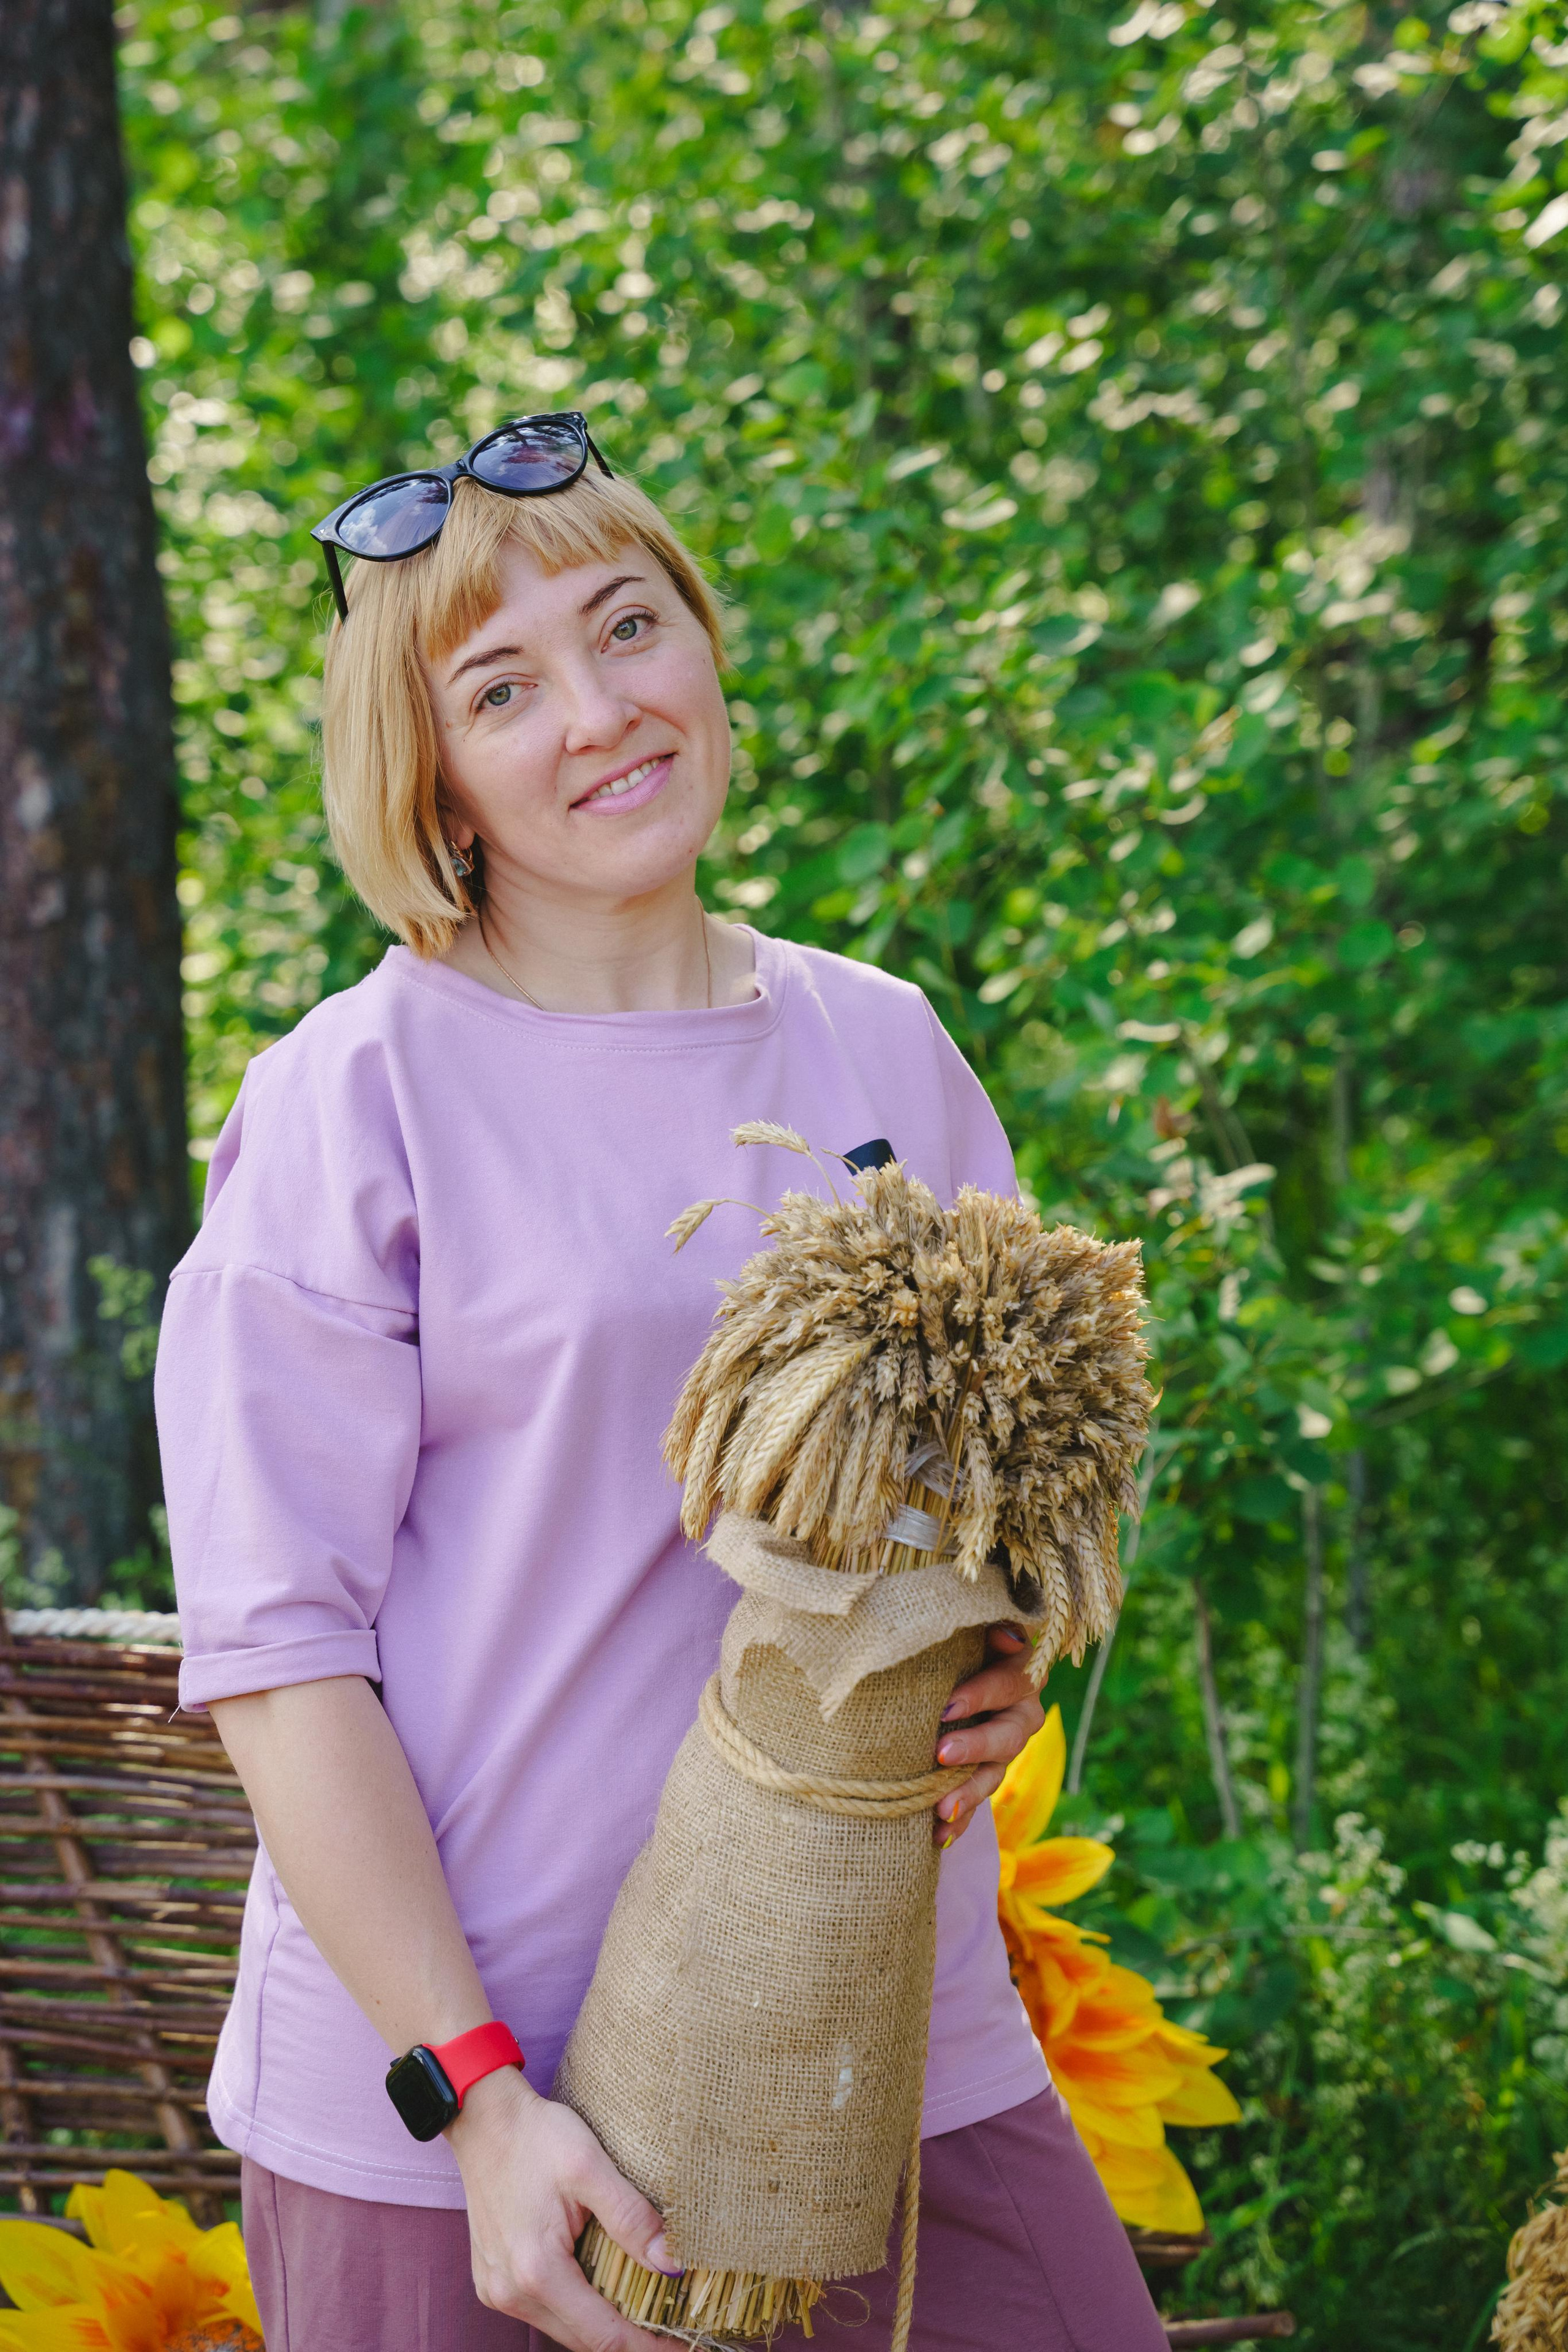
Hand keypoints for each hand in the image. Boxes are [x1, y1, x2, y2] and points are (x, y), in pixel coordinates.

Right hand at [448, 2067, 676, 2350]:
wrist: (483, 2118)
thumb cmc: (536, 2136)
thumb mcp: (590, 2166)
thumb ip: (632, 2218)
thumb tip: (673, 2265)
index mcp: (537, 2271)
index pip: (604, 2336)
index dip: (649, 2347)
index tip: (686, 2348)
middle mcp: (511, 2293)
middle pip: (583, 2341)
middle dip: (631, 2340)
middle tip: (674, 2329)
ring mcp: (497, 2289)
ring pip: (564, 2328)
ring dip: (604, 2324)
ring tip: (647, 2309)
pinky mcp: (493, 2279)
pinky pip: (544, 2310)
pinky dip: (577, 2308)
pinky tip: (603, 2287)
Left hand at [933, 1623, 1043, 1846]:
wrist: (957, 1668)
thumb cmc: (963, 1641)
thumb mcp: (975, 1627)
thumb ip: (992, 1626)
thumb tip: (1006, 1637)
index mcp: (1021, 1675)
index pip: (1009, 1684)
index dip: (981, 1694)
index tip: (946, 1706)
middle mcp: (1020, 1715)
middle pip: (1007, 1737)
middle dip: (975, 1748)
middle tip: (941, 1755)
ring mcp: (1006, 1750)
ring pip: (994, 1775)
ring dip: (968, 1795)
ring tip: (941, 1812)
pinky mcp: (988, 1774)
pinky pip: (979, 1802)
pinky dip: (960, 1821)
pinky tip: (939, 1837)